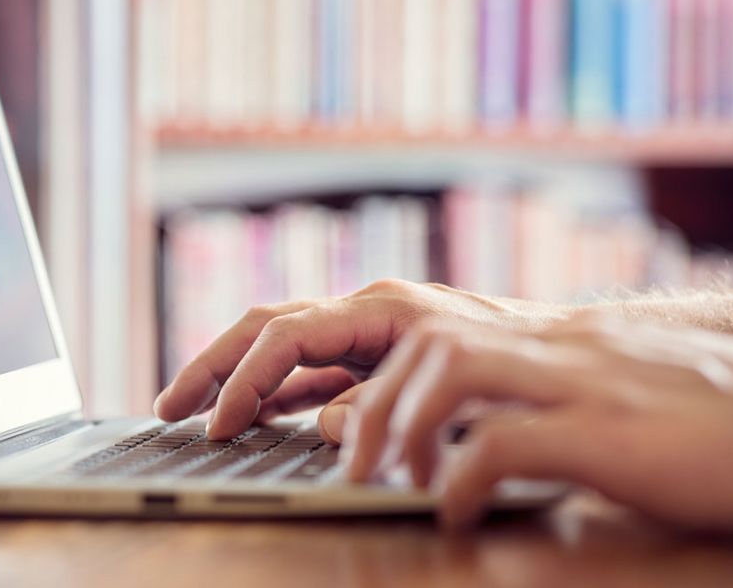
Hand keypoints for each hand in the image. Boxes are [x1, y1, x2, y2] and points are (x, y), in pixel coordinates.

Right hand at [153, 279, 567, 439]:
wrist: (564, 356)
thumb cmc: (520, 364)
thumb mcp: (454, 388)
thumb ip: (386, 404)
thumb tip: (325, 424)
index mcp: (381, 309)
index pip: (287, 335)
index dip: (245, 380)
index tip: (217, 424)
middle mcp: (365, 314)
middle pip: (266, 328)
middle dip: (213, 366)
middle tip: (168, 407)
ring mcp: (367, 336)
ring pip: (281, 349)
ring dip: (234, 379)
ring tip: (190, 411)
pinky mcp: (374, 360)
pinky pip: (308, 373)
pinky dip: (273, 394)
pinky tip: (250, 417)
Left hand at [342, 314, 732, 530]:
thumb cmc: (713, 424)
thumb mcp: (615, 399)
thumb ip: (549, 402)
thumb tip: (479, 435)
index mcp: (561, 342)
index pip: (444, 333)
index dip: (389, 379)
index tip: (366, 430)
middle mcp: (564, 349)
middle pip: (431, 342)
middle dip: (378, 402)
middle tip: (361, 463)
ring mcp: (587, 383)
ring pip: (453, 368)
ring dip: (408, 425)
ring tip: (400, 482)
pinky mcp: (614, 433)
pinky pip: (509, 441)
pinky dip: (464, 478)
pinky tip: (458, 513)